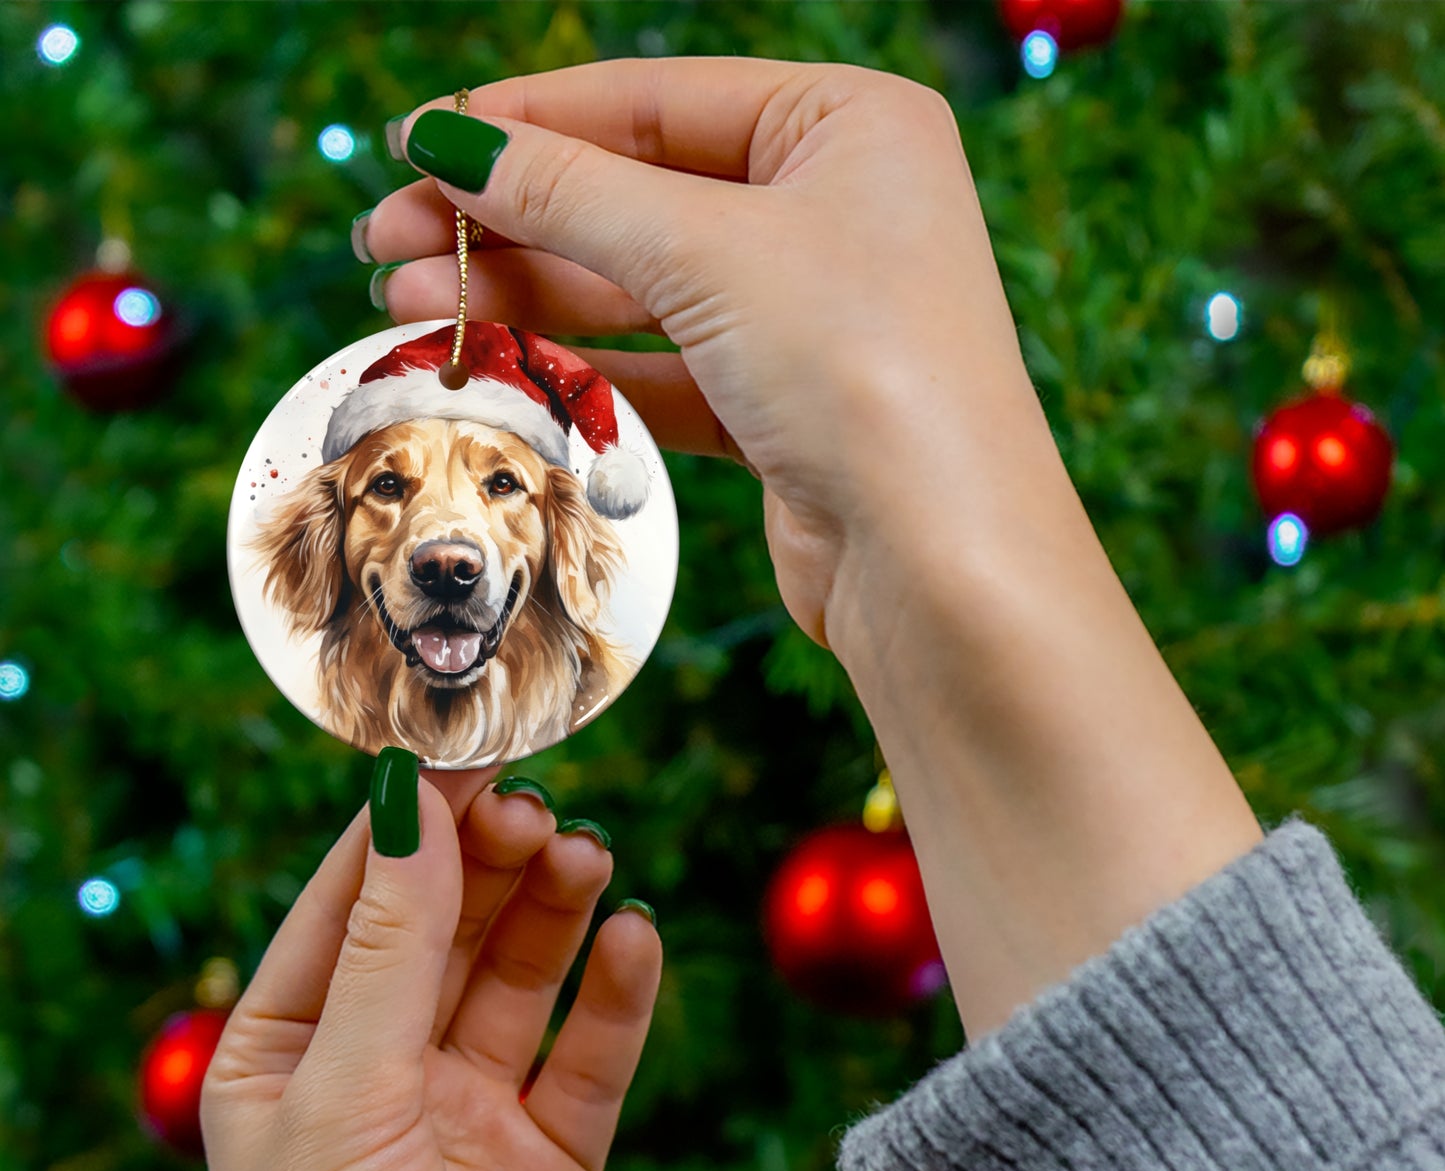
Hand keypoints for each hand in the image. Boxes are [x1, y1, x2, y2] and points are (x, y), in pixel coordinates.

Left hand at [202, 766, 660, 1170]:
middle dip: (491, 863)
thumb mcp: (344, 1095)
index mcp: (289, 1053)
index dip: (409, 827)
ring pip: (521, 978)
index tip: (467, 752)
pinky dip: (617, 995)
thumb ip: (390, 946)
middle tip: (541, 808)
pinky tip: (635, 939)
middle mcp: (380, 1074)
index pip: (352, 903)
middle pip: (446, 929)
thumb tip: (409, 801)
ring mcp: (469, 1114)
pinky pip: (590, 1056)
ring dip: (556, 911)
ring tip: (589, 857)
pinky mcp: (552, 1160)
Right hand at [361, 57, 1054, 660]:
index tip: (416, 143)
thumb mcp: (707, 250)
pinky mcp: (783, 407)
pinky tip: (495, 364)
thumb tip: (450, 141)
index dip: (526, 121)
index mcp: (848, 125)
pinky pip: (664, 368)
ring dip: (525, 296)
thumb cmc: (862, 369)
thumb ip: (571, 191)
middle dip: (508, 219)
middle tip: (386, 241)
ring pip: (640, 289)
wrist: (939, 561)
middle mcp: (835, 210)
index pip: (655, 100)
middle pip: (637, 195)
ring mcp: (809, 314)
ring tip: (408, 305)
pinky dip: (582, 368)